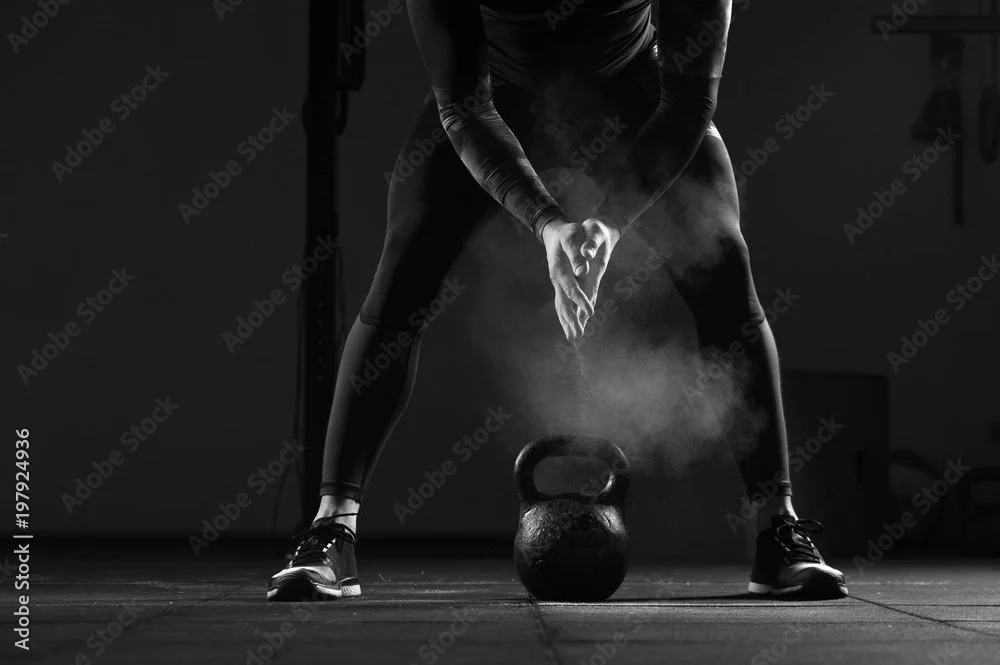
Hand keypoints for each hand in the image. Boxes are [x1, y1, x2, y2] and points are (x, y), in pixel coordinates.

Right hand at [541, 219, 619, 340]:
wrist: (563, 231)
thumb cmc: (571, 231)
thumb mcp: (574, 236)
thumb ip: (578, 252)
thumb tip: (583, 270)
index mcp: (559, 268)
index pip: (570, 288)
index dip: (579, 300)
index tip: (589, 312)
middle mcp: (558, 279)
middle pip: (563, 303)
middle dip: (570, 320)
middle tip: (576, 337)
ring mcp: (562, 284)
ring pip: (563, 306)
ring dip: (569, 321)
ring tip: (574, 338)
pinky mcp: (567, 285)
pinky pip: (568, 303)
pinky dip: (573, 314)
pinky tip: (578, 324)